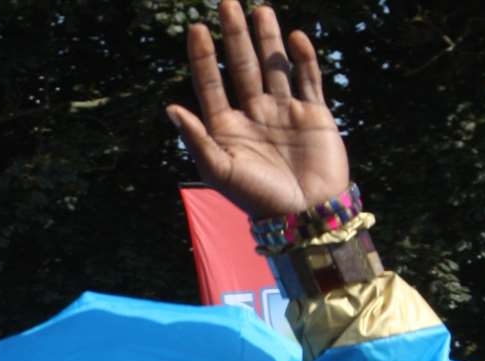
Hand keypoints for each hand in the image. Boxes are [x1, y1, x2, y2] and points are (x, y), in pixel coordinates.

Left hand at [168, 1, 349, 217]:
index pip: (211, 84)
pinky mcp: (313, 114)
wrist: (307, 215)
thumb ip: (197, 139)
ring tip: (260, 10)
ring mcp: (284, 112)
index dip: (203, 57)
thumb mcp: (220, 171)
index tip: (195, 28)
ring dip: (267, 39)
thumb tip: (171, 108)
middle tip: (227, 3)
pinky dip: (303, 58)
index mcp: (227, 129)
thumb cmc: (258, 199)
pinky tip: (295, 37)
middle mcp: (253, 115)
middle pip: (241, 67)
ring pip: (274, 66)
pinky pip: (308, 79)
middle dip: (234, 36)